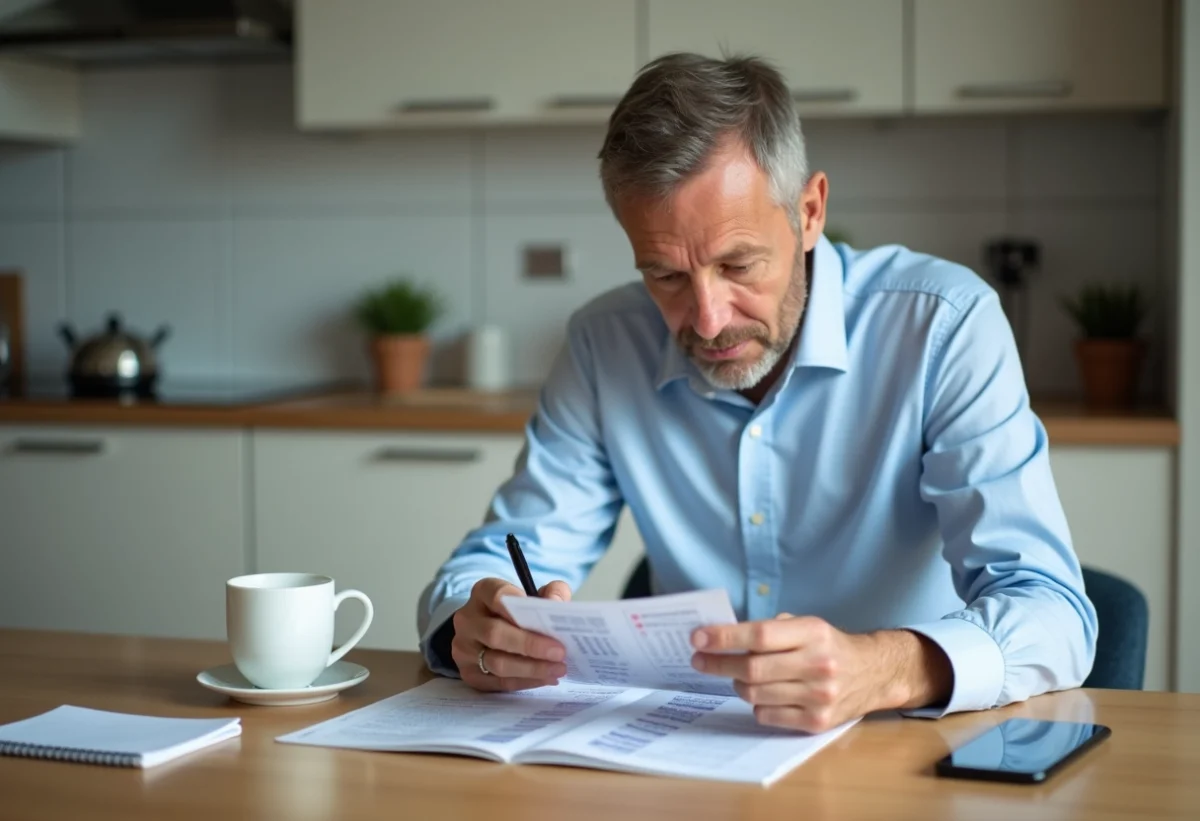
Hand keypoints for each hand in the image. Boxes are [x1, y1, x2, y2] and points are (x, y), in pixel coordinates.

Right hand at [452, 577, 571, 691]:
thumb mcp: (536, 594)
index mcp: (482, 593)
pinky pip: (499, 683)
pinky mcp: (469, 674)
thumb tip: (556, 604)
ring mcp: (464, 649)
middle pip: (495, 633)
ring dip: (531, 669)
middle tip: (559, 652)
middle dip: (530, 645)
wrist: (488, 634)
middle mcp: (467, 620)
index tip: (547, 618)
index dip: (522, 607)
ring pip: (497, 663)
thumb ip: (553, 593)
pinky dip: (526, 682)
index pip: (497, 596)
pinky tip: (547, 678)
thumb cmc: (518, 612)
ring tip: (558, 669)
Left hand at [690, 614, 950, 732]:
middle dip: (718, 663)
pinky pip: (767, 715)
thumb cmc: (829, 646)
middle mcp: (818, 664)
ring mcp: (819, 696)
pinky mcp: (817, 721)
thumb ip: (769, 629)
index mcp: (813, 633)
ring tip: (737, 676)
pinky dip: (756, 704)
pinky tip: (762, 695)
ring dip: (738, 684)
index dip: (724, 638)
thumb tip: (719, 636)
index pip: (759, 635)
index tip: (698, 638)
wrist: (873, 673)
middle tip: (699, 660)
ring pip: (755, 693)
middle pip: (752, 668)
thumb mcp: (806, 625)